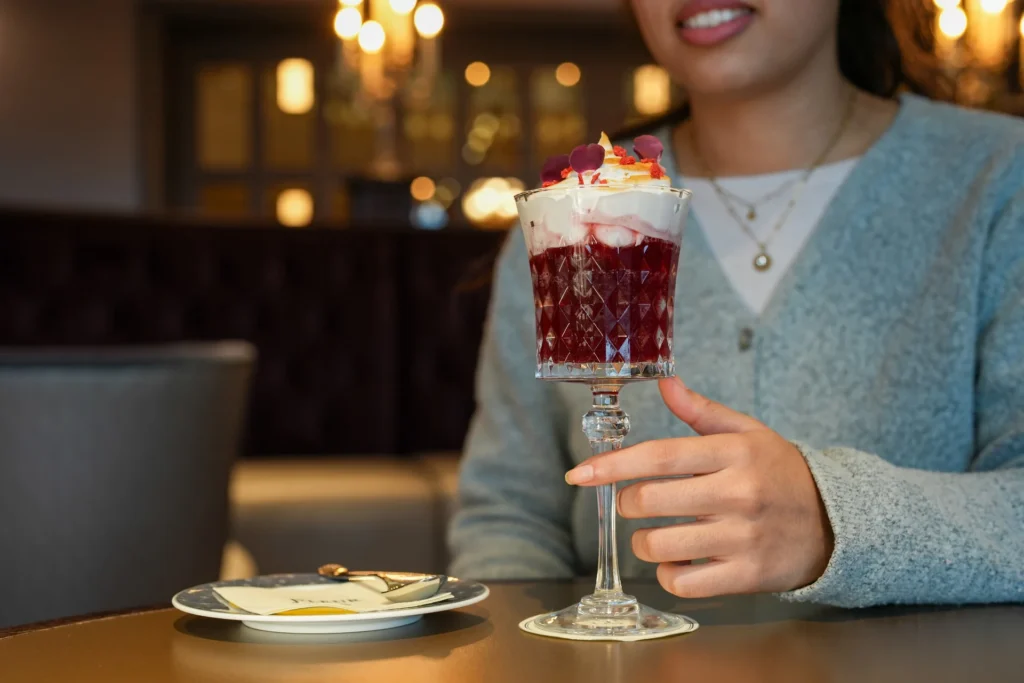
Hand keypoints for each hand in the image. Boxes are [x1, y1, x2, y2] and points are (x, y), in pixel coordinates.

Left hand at [565, 377, 832, 597]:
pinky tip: (678, 560)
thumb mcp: (748, 433)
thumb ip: (702, 411)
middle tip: (634, 501)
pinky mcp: (746, 576)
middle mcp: (736, 494)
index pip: (659, 456)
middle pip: (648, 501)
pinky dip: (667, 573)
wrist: (837, 523)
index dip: (612, 464)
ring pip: (657, 545)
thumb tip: (664, 381)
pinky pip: (681, 582)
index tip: (579, 473)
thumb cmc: (780, 473)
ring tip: (657, 533)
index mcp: (733, 453)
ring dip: (643, 541)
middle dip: (626, 502)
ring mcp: (741, 538)